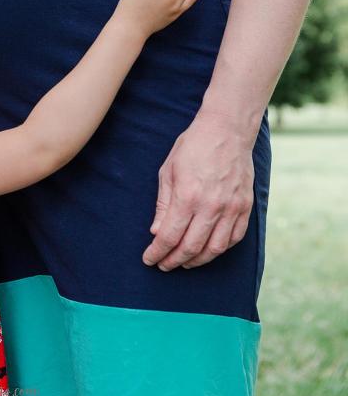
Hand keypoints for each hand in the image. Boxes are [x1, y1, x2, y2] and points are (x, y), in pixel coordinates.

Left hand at [142, 109, 255, 270]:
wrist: (227, 130)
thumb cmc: (192, 147)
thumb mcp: (168, 172)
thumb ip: (163, 205)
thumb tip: (157, 232)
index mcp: (188, 196)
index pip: (170, 236)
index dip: (157, 252)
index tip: (149, 259)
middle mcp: (211, 206)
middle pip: (191, 248)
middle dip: (174, 261)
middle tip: (164, 265)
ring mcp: (232, 208)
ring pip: (215, 249)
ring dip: (197, 260)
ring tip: (184, 262)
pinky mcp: (245, 206)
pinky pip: (234, 238)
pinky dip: (220, 250)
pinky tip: (207, 250)